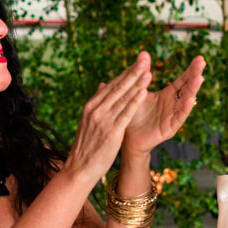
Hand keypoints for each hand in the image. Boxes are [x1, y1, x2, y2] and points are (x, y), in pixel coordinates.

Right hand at [63, 54, 153, 183]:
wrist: (79, 168)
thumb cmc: (87, 147)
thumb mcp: (89, 121)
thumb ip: (98, 103)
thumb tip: (101, 85)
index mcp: (91, 106)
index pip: (111, 86)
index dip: (126, 74)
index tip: (137, 63)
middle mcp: (96, 110)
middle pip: (117, 87)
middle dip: (132, 72)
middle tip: (145, 59)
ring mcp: (103, 120)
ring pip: (123, 98)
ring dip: (136, 83)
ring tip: (148, 71)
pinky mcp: (111, 132)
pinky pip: (125, 113)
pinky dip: (135, 101)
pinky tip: (144, 92)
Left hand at [123, 55, 206, 153]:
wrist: (125, 136)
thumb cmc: (132, 113)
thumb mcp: (137, 90)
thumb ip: (142, 73)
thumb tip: (144, 52)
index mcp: (167, 95)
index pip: (182, 80)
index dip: (191, 70)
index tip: (200, 58)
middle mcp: (173, 104)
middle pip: (187, 88)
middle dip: (195, 75)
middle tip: (202, 62)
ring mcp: (173, 116)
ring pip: (186, 101)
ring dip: (193, 90)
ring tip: (199, 78)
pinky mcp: (169, 128)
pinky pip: (179, 117)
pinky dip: (184, 108)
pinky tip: (190, 99)